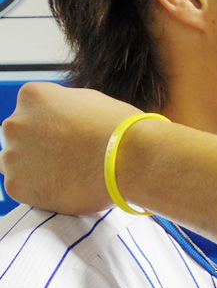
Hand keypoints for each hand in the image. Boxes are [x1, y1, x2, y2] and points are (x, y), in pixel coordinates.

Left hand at [0, 82, 141, 214]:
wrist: (133, 159)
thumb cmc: (121, 129)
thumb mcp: (90, 101)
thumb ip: (64, 108)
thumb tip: (60, 117)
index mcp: (32, 96)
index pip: (31, 111)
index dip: (53, 125)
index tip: (69, 137)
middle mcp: (14, 122)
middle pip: (19, 137)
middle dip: (39, 146)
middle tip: (69, 158)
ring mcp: (12, 155)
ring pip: (15, 163)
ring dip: (35, 168)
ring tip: (69, 175)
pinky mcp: (16, 185)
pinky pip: (21, 188)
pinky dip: (40, 191)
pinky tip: (66, 187)